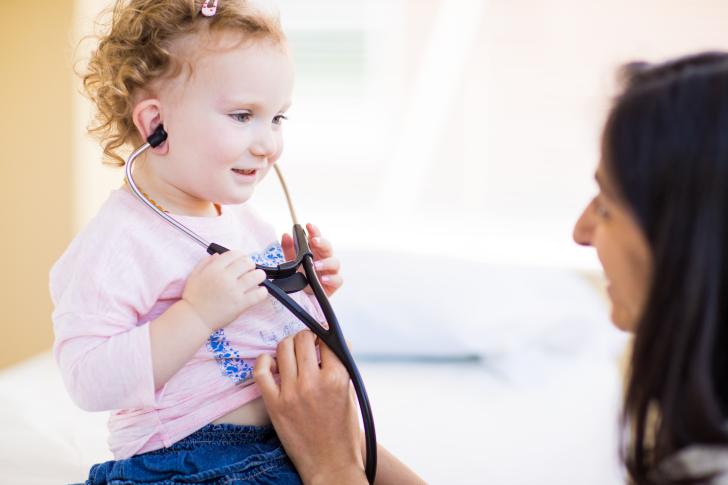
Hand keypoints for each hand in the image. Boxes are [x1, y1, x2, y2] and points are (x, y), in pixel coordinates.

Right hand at [182, 250, 267, 330]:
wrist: (195, 318)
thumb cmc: (194, 297)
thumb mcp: (194, 275)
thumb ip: (206, 263)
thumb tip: (218, 255)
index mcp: (214, 269)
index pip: (234, 254)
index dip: (241, 256)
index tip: (242, 261)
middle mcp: (226, 277)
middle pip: (247, 263)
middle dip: (251, 265)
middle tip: (250, 270)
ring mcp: (235, 290)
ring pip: (256, 276)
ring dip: (259, 276)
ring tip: (257, 279)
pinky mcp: (241, 304)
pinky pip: (259, 294)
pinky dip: (262, 292)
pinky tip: (260, 292)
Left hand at [254, 330, 365, 484]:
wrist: (330, 463)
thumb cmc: (342, 429)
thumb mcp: (349, 393)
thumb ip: (341, 366)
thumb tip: (336, 341)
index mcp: (337, 378)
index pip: (327, 340)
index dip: (323, 335)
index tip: (321, 336)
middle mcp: (314, 382)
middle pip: (303, 340)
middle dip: (305, 337)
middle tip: (306, 343)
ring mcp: (292, 393)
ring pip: (283, 349)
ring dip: (288, 345)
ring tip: (291, 352)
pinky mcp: (275, 405)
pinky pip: (261, 372)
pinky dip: (264, 361)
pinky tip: (271, 362)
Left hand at [281, 223, 342, 296]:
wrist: (304, 296)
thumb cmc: (301, 275)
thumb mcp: (292, 261)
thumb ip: (288, 249)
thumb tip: (285, 235)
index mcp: (316, 251)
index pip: (317, 238)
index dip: (315, 231)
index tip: (308, 225)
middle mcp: (325, 259)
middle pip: (328, 247)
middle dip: (322, 242)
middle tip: (314, 241)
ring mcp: (330, 271)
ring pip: (335, 262)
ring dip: (326, 262)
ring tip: (316, 265)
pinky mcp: (333, 284)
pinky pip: (338, 279)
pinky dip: (331, 278)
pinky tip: (323, 278)